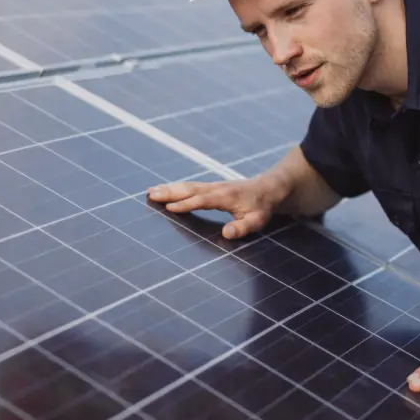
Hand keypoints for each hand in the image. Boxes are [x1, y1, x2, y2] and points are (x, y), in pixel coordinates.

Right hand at [147, 177, 278, 239]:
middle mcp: (216, 188)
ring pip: (188, 186)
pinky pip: (191, 186)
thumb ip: (242, 228)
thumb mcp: (257, 221)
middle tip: (151, 194)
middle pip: (189, 189)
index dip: (186, 204)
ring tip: (150, 191)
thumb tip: (226, 233)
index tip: (169, 207)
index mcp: (225, 196)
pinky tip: (165, 190)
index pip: (202, 200)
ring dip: (169, 188)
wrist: (269, 188)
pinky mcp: (211, 186)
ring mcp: (213, 186)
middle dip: (170, 192)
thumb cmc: (262, 207)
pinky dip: (176, 187)